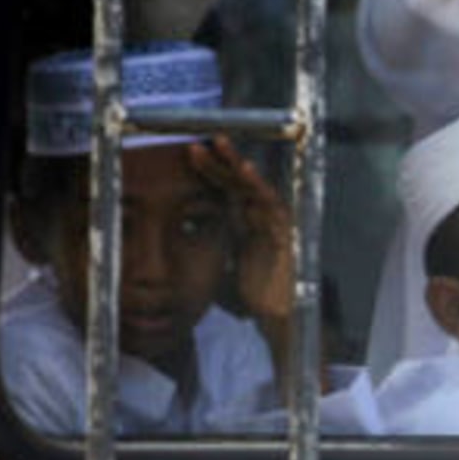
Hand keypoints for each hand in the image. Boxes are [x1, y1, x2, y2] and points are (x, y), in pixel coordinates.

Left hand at [189, 136, 293, 329]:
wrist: (278, 316)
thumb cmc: (251, 295)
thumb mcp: (219, 269)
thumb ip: (204, 255)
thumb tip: (174, 250)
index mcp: (242, 224)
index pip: (224, 191)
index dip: (207, 173)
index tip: (186, 156)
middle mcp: (258, 218)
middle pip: (236, 182)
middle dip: (217, 162)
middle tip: (195, 143)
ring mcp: (272, 223)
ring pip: (253, 185)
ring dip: (235, 164)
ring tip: (220, 144)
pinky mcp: (284, 230)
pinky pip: (270, 202)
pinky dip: (258, 185)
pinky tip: (245, 170)